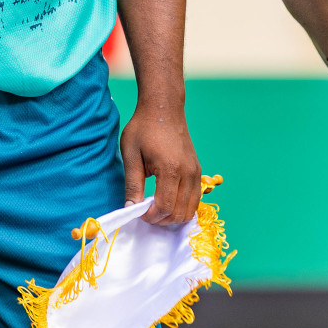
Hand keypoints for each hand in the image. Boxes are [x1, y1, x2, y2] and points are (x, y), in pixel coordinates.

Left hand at [120, 99, 202, 226]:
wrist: (163, 108)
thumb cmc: (143, 128)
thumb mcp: (131, 154)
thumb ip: (132, 184)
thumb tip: (130, 209)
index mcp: (171, 169)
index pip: (165, 207)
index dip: (150, 216)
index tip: (137, 212)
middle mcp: (188, 174)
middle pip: (180, 213)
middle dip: (161, 220)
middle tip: (145, 212)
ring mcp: (196, 173)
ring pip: (190, 210)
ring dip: (173, 216)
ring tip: (155, 208)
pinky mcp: (198, 171)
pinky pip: (195, 199)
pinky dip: (182, 207)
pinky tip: (167, 201)